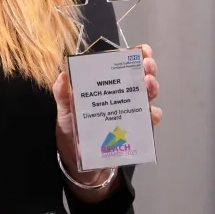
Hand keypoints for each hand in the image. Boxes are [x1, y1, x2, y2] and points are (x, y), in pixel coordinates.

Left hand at [53, 43, 162, 190]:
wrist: (80, 163)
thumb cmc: (72, 131)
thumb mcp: (64, 111)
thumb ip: (62, 93)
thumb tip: (63, 75)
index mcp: (104, 84)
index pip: (120, 64)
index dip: (132, 54)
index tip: (140, 50)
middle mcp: (120, 94)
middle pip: (139, 75)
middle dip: (147, 67)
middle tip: (147, 66)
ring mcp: (130, 110)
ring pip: (147, 94)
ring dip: (151, 87)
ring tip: (148, 84)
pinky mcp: (136, 129)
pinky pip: (149, 120)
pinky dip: (152, 115)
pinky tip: (150, 113)